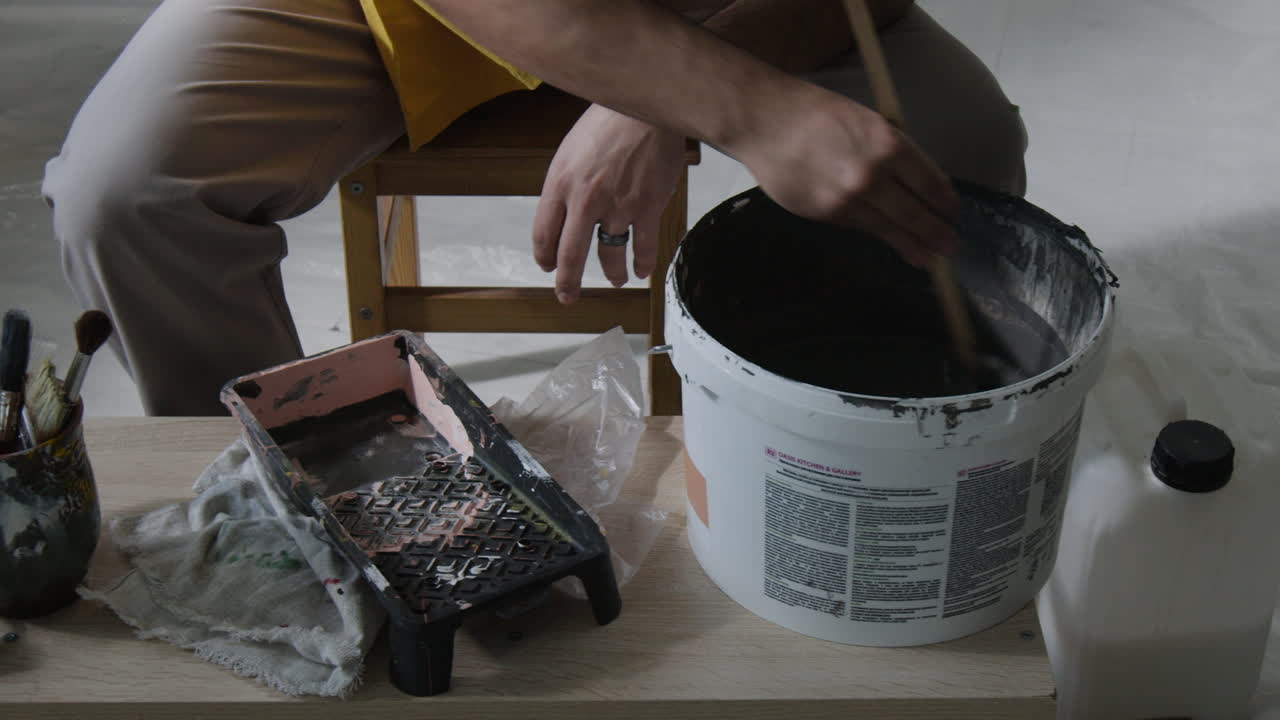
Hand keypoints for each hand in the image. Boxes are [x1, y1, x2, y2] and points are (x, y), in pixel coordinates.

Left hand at [533, 103, 686, 303]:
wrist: (644, 105)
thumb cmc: (607, 121)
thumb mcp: (570, 150)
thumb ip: (565, 185)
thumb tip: (565, 215)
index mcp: (559, 183)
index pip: (543, 233)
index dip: (544, 256)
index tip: (548, 266)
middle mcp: (584, 200)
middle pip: (570, 255)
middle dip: (567, 283)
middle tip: (567, 296)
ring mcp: (617, 206)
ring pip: (609, 256)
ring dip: (612, 273)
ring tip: (617, 279)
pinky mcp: (647, 207)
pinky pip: (643, 247)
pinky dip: (643, 264)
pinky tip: (642, 269)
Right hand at [733, 84, 960, 266]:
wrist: (766, 123)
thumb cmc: (816, 113)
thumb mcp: (867, 120)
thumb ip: (891, 150)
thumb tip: (912, 179)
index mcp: (888, 145)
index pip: (929, 182)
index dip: (944, 202)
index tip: (953, 213)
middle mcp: (872, 176)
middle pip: (914, 213)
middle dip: (935, 233)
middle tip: (951, 247)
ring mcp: (847, 199)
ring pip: (887, 227)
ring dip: (910, 244)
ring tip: (925, 257)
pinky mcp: (825, 214)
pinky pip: (858, 225)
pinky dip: (874, 231)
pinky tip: (887, 239)